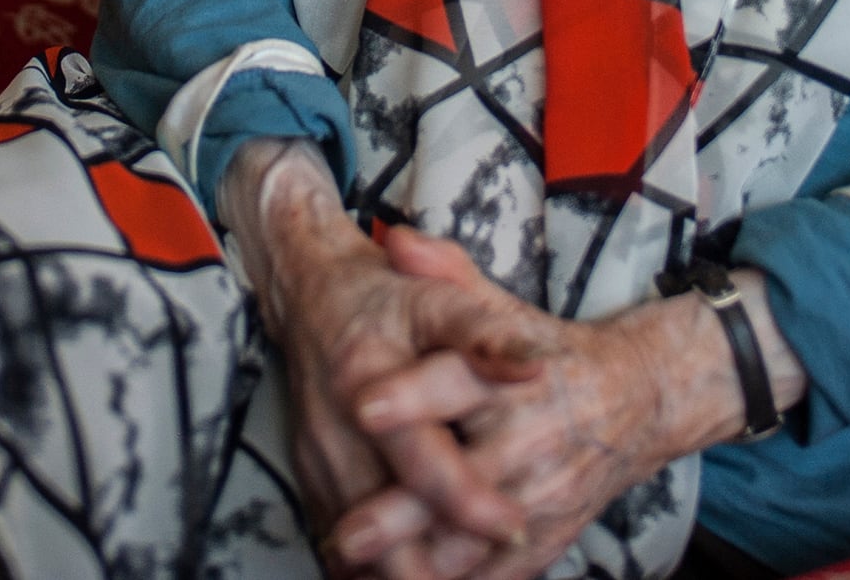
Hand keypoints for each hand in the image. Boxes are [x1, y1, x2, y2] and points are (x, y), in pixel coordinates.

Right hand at [221, 144, 545, 575]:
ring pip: (357, 549)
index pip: (421, 461)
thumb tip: (538, 363)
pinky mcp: (311, 482)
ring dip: (408, 570)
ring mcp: (317, 464)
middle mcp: (334, 431)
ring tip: (461, 578)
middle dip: (435, 565)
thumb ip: (488, 332)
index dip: (469, 502)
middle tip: (495, 563)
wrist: (312, 297)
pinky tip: (424, 572)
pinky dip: (382, 566)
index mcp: (367, 379)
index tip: (516, 526)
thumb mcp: (440, 297)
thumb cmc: (385, 298)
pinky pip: (344, 542)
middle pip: (381, 527)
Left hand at [331, 232, 797, 579]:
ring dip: (419, 565)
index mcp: (513, 377)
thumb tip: (397, 239)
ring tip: (362, 572)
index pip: (457, 382)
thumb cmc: (550, 351)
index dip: (412, 395)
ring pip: (473, 540)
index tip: (364, 405)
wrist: (637, 399)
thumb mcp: (501, 306)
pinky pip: (500, 574)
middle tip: (346, 531)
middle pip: (459, 479)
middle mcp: (530, 440)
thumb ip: (445, 274)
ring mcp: (540, 496)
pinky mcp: (548, 536)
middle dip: (402, 511)